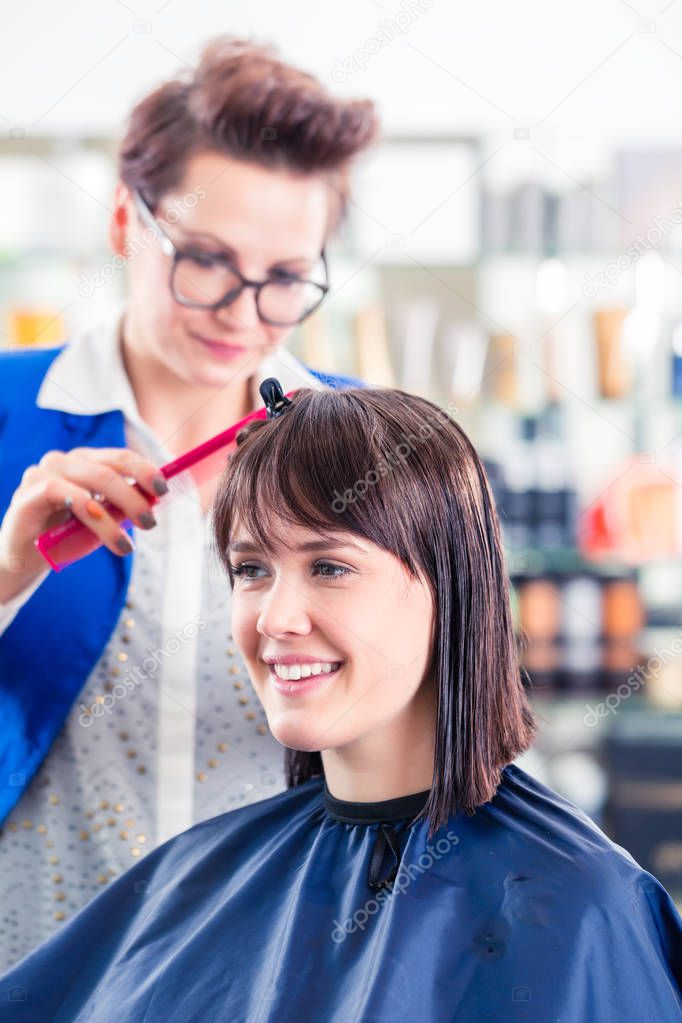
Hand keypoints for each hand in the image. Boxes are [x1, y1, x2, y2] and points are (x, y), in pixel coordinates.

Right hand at [0, 447, 167, 599]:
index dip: (145, 470)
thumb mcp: (102, 522)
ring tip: (127, 546)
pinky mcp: (29, 491)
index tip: (164, 490)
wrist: (23, 560)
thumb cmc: (64, 537)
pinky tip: (105, 535)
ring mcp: (44, 472)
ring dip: (116, 515)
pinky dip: (90, 512)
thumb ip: (123, 508)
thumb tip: (155, 499)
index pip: (121, 458)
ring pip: (94, 482)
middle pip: (111, 467)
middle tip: (150, 522)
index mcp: (86, 462)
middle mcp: (65, 461)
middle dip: (135, 495)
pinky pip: (63, 492)